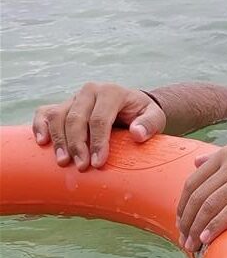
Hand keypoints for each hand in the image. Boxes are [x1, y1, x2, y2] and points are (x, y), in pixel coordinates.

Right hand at [32, 83, 166, 169]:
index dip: (98, 142)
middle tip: (81, 167)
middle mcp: (90, 91)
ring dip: (58, 140)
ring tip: (63, 162)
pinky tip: (42, 142)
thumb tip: (137, 134)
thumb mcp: (154, 117)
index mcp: (111, 92)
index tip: (98, 163)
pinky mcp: (63, 105)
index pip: (100, 118)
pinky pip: (46, 112)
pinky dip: (40, 125)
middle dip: (77, 145)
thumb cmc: (142, 114)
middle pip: (76, 118)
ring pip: (58, 116)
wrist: (132, 106)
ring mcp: (74, 97)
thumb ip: (149, 124)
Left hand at [176, 140, 226, 250]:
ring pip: (211, 205)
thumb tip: (197, 162)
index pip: (193, 181)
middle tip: (182, 241)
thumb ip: (225, 156)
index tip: (180, 224)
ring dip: (197, 229)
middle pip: (198, 196)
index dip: (183, 205)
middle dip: (186, 221)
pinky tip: (207, 240)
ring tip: (191, 247)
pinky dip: (216, 227)